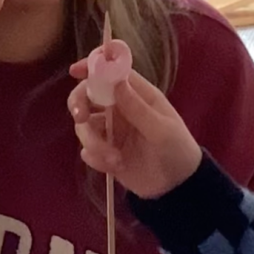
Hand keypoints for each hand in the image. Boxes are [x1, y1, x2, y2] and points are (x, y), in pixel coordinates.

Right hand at [67, 62, 202, 199]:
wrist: (177, 187)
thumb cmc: (177, 151)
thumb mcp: (162, 130)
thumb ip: (138, 108)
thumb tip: (117, 81)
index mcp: (137, 96)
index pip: (112, 73)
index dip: (93, 67)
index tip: (76, 71)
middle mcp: (120, 109)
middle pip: (88, 96)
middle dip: (79, 104)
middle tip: (80, 117)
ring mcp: (111, 131)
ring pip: (84, 126)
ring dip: (93, 142)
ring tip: (114, 159)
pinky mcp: (104, 152)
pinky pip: (88, 151)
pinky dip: (96, 158)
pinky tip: (115, 166)